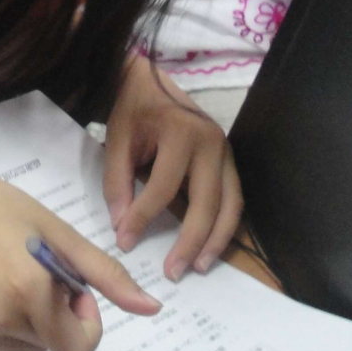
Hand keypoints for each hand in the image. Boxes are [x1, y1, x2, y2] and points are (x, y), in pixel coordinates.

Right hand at [0, 153, 159, 350]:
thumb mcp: (56, 232)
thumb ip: (104, 274)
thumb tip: (151, 308)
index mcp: (29, 291)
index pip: (78, 349)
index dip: (86, 322)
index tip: (72, 287)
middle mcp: (1, 319)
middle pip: (55, 344)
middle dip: (58, 315)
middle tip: (38, 272)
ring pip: (30, 347)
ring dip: (33, 322)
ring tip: (11, 276)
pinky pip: (2, 345)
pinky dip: (7, 325)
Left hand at [103, 57, 242, 280]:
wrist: (153, 78)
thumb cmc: (133, 108)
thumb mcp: (117, 138)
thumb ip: (117, 181)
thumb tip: (121, 224)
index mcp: (181, 132)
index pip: (162, 187)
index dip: (143, 218)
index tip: (124, 242)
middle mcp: (212, 143)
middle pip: (207, 203)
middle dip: (190, 241)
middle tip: (173, 272)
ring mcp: (226, 151)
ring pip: (231, 205)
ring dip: (216, 240)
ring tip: (198, 267)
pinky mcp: (229, 159)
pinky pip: (235, 199)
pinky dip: (226, 226)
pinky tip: (211, 246)